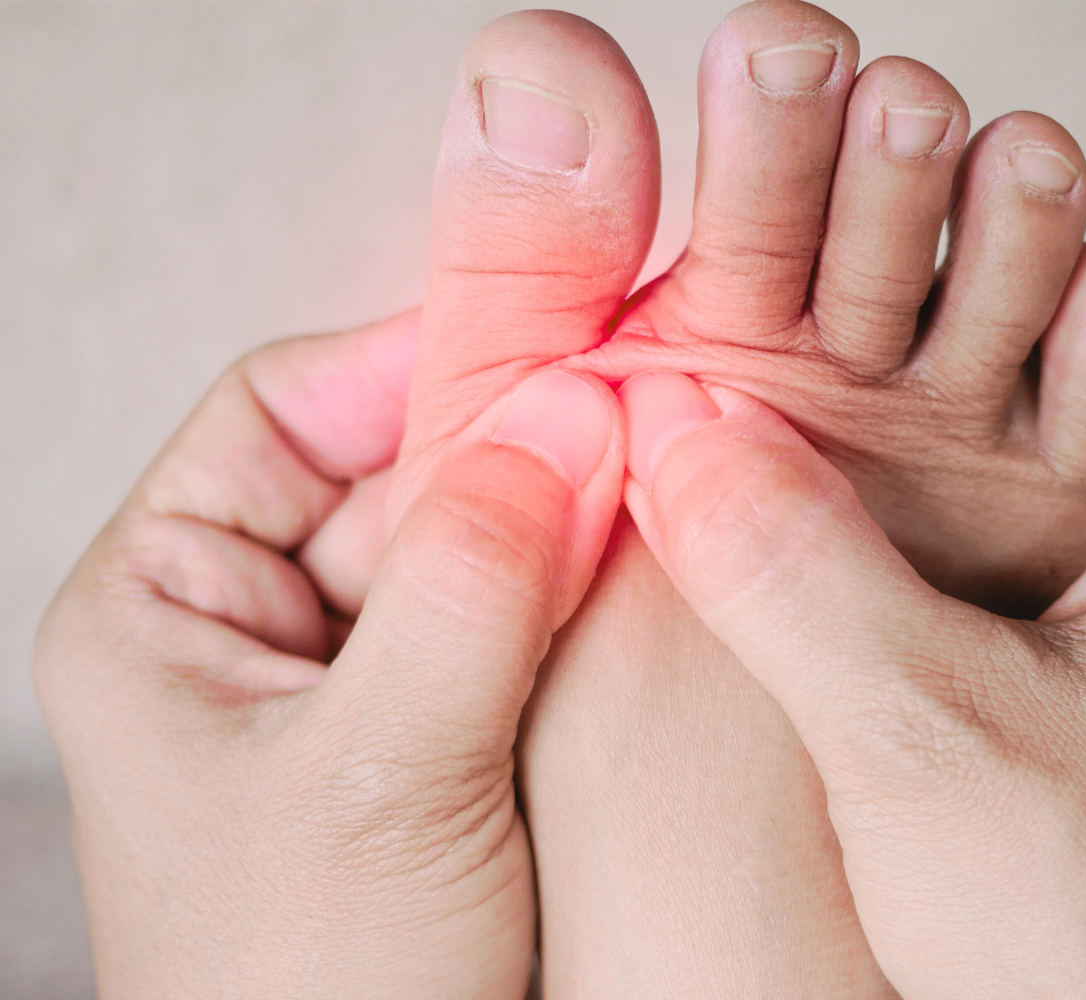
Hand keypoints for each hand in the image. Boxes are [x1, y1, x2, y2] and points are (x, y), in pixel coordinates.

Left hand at [35, 311, 624, 998]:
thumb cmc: (307, 998)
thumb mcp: (379, 777)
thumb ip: (472, 582)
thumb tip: (573, 411)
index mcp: (167, 611)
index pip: (282, 411)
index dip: (410, 358)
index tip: (549, 338)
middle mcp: (260, 633)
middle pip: (389, 469)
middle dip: (512, 445)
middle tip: (641, 417)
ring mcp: (359, 685)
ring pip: (468, 545)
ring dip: (562, 521)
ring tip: (666, 494)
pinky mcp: (443, 737)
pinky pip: (514, 624)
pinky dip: (582, 598)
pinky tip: (655, 586)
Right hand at [619, 283, 1085, 997]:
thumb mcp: (919, 741)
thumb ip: (792, 570)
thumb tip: (677, 426)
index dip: (1001, 289)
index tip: (882, 316)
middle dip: (984, 397)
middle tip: (851, 405)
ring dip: (1003, 506)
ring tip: (872, 519)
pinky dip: (1032, 602)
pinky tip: (933, 649)